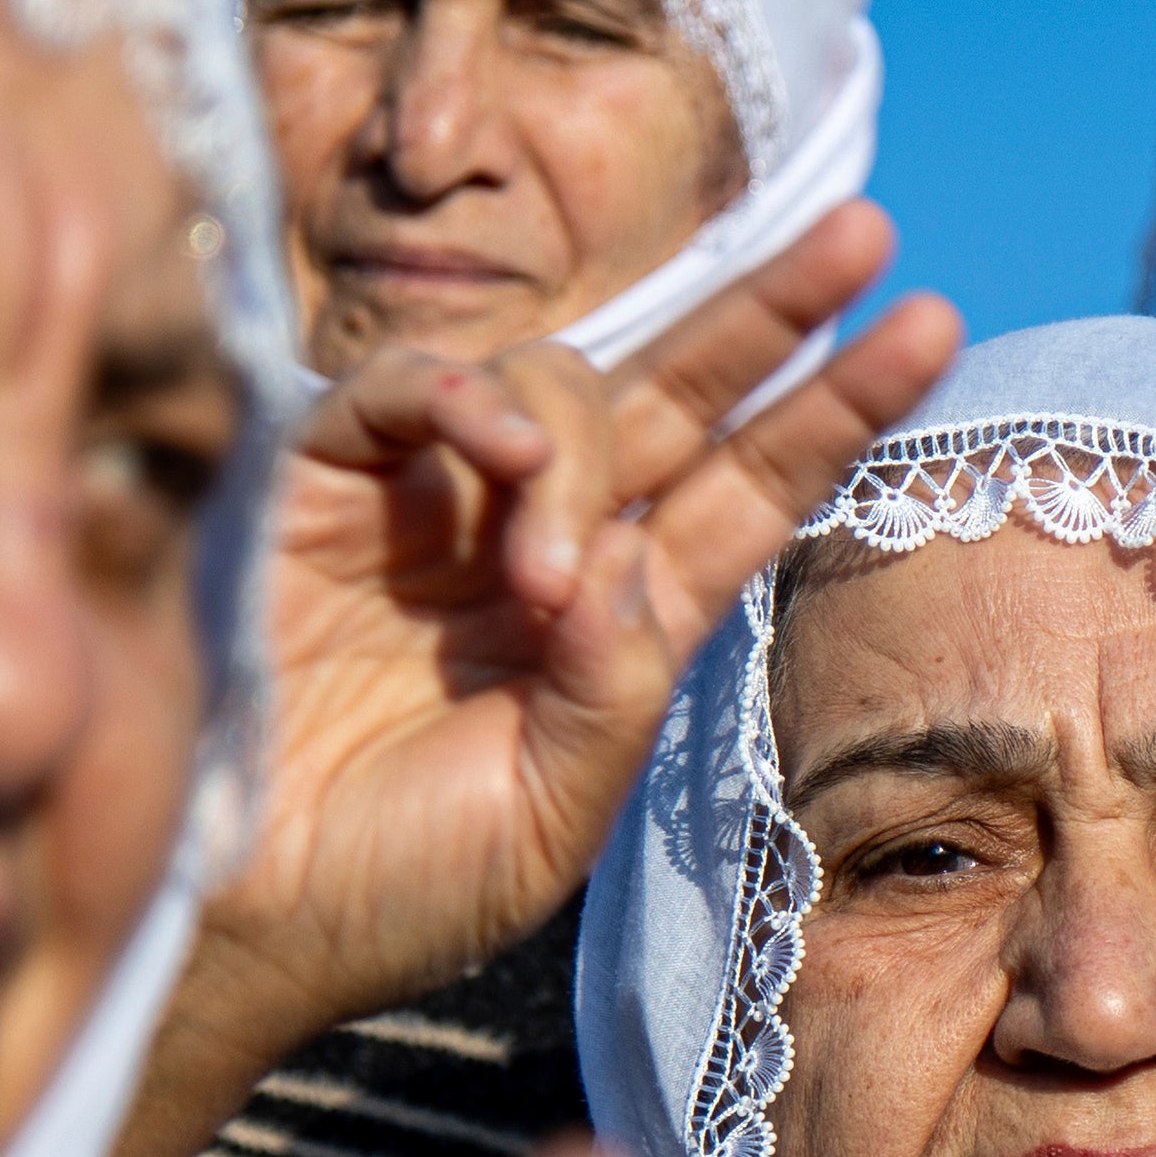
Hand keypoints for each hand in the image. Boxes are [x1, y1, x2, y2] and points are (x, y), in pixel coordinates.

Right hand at [110, 206, 964, 1156]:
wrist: (226, 918)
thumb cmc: (389, 888)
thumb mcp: (547, 819)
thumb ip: (614, 693)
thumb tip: (636, 560)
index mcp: (612, 623)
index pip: (744, 494)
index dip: (829, 413)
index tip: (929, 332)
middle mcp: (538, 540)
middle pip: (679, 396)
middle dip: (769, 314)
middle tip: (867, 237)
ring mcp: (433, 502)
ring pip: (557, 385)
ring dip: (580, 455)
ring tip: (541, 580)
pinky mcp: (319, 480)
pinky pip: (404, 389)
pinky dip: (459, 402)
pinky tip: (495, 458)